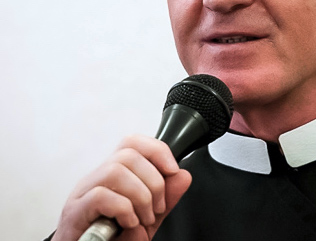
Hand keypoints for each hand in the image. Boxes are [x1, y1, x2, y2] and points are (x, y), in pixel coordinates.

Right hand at [52, 135, 191, 240]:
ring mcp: (81, 195)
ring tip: (144, 219)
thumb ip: (165, 199)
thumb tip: (183, 176)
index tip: (173, 170)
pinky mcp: (73, 214)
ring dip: (140, 196)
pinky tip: (129, 223)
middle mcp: (95, 179)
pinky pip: (100, 196)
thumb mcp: (147, 219)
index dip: (156, 150)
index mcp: (112, 175)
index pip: (132, 142)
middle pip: (127, 154)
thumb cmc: (112, 240)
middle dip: (153, 180)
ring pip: (115, 171)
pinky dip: (123, 209)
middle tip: (158, 208)